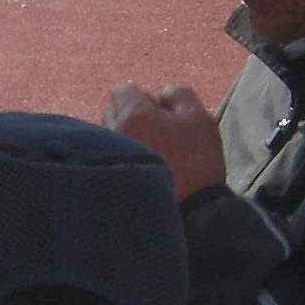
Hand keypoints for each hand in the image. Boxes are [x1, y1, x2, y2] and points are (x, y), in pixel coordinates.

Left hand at [105, 80, 225, 202]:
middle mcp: (113, 132)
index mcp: (134, 114)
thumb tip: (162, 93)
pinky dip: (118, 159)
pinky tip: (138, 171)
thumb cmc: (197, 163)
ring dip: (123, 138)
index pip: (121, 91)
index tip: (157, 113)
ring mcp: (105, 158)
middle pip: (111, 111)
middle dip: (130, 116)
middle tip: (155, 134)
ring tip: (147, 154)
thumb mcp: (200, 120)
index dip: (142, 98)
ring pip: (107, 136)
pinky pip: (105, 159)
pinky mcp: (105, 180)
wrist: (190, 213)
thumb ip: (180, 96)